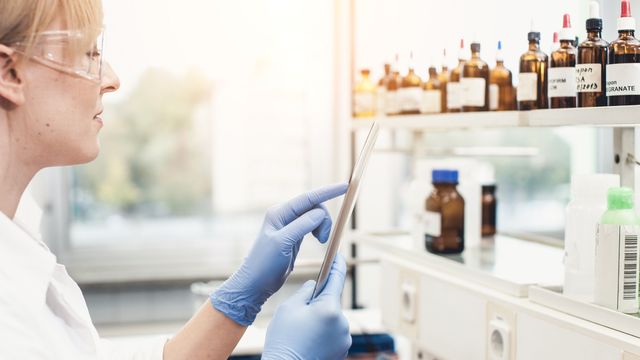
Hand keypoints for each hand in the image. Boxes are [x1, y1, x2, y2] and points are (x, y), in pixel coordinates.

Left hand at [211, 183, 347, 325]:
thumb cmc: (264, 264)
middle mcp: (284, 215)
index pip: (308, 198)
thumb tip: (320, 213)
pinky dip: (320, 230)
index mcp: (279, 213)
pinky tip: (319, 239)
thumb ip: (301, 226)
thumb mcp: (283, 243)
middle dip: (324, 219)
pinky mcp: (294, 235)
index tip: (345, 187)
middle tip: (323, 239)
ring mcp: (289, 225)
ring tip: (321, 241)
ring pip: (315, 216)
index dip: (327, 192)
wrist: (256, 283)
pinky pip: (312, 225)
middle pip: (314, 207)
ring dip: (323, 226)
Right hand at [262, 254, 351, 359]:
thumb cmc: (284, 339)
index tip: (338, 255)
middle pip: (332, 301)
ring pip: (332, 318)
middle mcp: (342, 322)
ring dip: (321, 318)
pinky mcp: (342, 349)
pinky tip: (309, 339)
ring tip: (303, 330)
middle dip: (319, 302)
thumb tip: (314, 286)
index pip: (337, 279)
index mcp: (329, 308)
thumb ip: (305, 292)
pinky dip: (324, 331)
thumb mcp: (289, 308)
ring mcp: (344, 337)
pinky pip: (334, 332)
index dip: (337, 264)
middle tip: (300, 312)